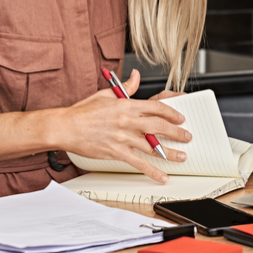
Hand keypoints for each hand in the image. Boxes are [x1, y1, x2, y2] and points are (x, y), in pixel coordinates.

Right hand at [54, 70, 191, 183]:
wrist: (65, 127)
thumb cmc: (83, 112)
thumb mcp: (106, 94)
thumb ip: (126, 87)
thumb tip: (136, 76)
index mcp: (126, 105)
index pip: (156, 107)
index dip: (172, 113)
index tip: (180, 118)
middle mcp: (127, 121)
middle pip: (159, 126)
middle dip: (177, 132)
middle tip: (187, 136)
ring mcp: (122, 138)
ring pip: (153, 147)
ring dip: (170, 153)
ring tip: (182, 156)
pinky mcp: (116, 152)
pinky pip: (139, 163)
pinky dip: (152, 171)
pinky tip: (162, 176)